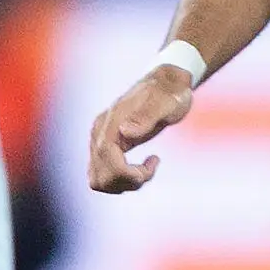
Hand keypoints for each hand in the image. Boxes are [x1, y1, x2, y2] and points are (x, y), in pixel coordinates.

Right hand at [86, 64, 196, 192]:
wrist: (167, 84)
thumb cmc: (171, 93)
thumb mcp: (168, 103)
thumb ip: (147, 116)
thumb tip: (125, 132)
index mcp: (112, 121)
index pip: (106, 157)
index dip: (126, 172)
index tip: (150, 167)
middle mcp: (100, 132)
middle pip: (100, 176)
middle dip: (128, 181)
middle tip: (150, 167)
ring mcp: (99, 140)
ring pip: (98, 180)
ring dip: (124, 184)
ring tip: (146, 169)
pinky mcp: (105, 148)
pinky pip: (102, 176)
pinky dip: (121, 181)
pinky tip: (140, 169)